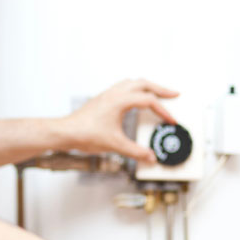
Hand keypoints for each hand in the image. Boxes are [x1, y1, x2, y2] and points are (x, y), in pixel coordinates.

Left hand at [60, 79, 178, 162]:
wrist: (66, 132)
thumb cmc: (85, 134)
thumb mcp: (115, 145)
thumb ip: (136, 152)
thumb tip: (150, 157)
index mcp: (120, 100)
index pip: (148, 101)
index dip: (163, 111)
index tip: (171, 121)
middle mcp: (114, 93)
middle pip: (143, 83)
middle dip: (160, 89)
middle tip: (174, 94)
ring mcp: (107, 94)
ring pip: (132, 82)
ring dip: (147, 86)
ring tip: (157, 93)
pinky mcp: (102, 99)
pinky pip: (123, 87)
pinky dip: (135, 89)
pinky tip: (135, 99)